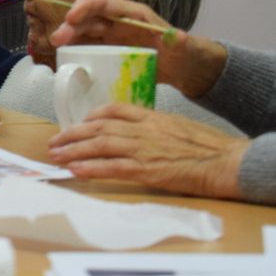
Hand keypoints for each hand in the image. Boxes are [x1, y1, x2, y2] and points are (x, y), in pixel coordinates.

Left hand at [47, 103, 247, 199]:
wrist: (226, 160)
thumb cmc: (209, 145)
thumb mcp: (178, 124)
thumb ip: (156, 125)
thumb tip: (142, 132)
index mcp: (150, 116)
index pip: (113, 109)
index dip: (92, 116)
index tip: (80, 123)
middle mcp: (141, 129)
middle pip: (98, 127)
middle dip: (72, 134)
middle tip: (54, 142)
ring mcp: (142, 148)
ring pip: (99, 145)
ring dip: (73, 150)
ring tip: (56, 156)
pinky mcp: (146, 169)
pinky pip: (112, 167)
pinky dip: (91, 168)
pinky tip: (75, 170)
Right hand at [50, 0, 225, 96]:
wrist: (184, 69)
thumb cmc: (184, 53)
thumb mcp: (184, 47)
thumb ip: (179, 41)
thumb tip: (177, 36)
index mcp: (133, 14)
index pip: (104, 3)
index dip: (86, 6)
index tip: (71, 16)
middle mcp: (118, 22)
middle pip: (89, 17)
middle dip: (71, 24)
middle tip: (57, 39)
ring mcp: (112, 37)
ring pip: (84, 31)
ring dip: (69, 36)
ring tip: (56, 46)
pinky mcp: (108, 51)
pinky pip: (87, 47)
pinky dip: (74, 49)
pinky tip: (65, 57)